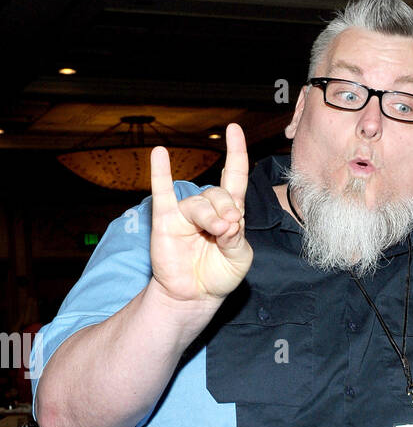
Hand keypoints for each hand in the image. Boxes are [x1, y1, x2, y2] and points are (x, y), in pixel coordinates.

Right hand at [149, 122, 252, 305]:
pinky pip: (162, 193)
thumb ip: (237, 239)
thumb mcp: (239, 259)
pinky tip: (159, 154)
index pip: (234, 177)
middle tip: (227, 229)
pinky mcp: (166, 221)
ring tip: (217, 232)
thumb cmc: (219, 275)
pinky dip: (160, 173)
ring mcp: (186, 213)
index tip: (234, 130)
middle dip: (226, 209)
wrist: (195, 296)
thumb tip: (227, 221)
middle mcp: (208, 208)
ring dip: (210, 216)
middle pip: (220, 194)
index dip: (236, 154)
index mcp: (230, 213)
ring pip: (199, 203)